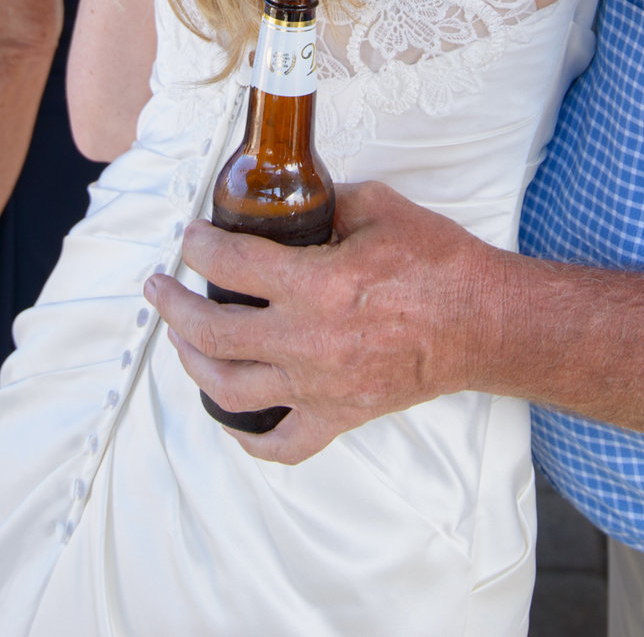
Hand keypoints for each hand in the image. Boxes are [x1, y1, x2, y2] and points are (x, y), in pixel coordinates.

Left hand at [146, 181, 491, 464]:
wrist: (485, 324)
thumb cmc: (441, 265)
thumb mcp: (380, 208)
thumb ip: (326, 203)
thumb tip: (290, 200)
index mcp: (318, 285)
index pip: (231, 264)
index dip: (198, 246)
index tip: (190, 237)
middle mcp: (309, 341)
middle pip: (212, 331)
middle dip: (173, 307)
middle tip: (159, 289)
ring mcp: (320, 386)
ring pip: (230, 388)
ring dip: (192, 362)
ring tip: (180, 341)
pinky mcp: (339, 416)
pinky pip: (281, 444)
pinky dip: (248, 438)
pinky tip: (230, 416)